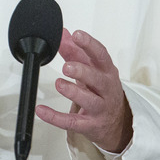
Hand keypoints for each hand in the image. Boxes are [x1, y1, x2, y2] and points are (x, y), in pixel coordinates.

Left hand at [36, 29, 132, 152]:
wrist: (117, 123)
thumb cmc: (102, 91)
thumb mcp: (92, 70)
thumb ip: (76, 52)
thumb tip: (63, 34)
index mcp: (107, 72)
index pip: (101, 55)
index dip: (90, 44)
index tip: (78, 35)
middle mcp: (106, 89)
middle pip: (97, 79)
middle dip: (82, 71)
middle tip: (67, 66)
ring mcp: (100, 108)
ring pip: (88, 100)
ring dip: (73, 92)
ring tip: (60, 84)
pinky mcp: (89, 125)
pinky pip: (72, 122)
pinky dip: (55, 117)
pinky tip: (42, 111)